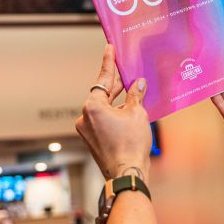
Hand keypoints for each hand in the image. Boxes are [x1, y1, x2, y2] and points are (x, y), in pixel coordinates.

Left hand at [76, 45, 151, 180]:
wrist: (126, 174)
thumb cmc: (130, 145)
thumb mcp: (136, 113)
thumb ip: (135, 95)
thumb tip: (138, 84)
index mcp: (92, 106)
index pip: (103, 79)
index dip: (108, 63)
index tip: (109, 49)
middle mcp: (85, 117)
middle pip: (102, 93)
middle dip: (116, 84)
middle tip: (126, 70)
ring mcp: (87, 130)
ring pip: (103, 107)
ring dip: (117, 100)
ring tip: (133, 91)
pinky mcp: (92, 139)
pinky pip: (103, 119)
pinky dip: (114, 113)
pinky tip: (128, 110)